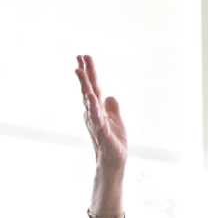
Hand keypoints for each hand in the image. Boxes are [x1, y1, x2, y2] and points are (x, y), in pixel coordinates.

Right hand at [74, 55, 126, 172]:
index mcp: (97, 108)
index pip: (94, 86)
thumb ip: (113, 108)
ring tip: (80, 71)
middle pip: (89, 89)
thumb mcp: (117, 120)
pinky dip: (94, 108)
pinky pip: (97, 118)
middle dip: (85, 73)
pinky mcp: (102, 132)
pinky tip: (92, 98)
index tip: (84, 56)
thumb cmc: (114, 141)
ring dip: (85, 85)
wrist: (114, 161)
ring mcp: (96, 121)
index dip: (90, 72)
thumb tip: (111, 96)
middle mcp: (93, 112)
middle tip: (80, 56)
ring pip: (89, 100)